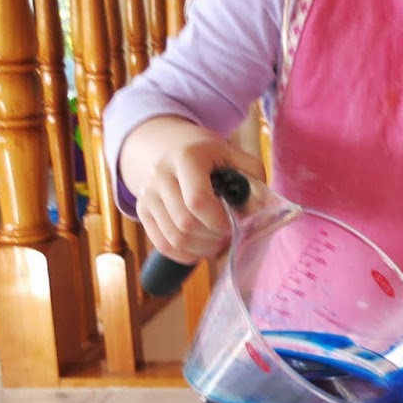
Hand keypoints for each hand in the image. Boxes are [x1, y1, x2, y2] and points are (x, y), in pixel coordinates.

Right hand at [123, 118, 262, 263]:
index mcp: (186, 157)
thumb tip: (260, 206)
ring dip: (201, 249)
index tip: (232, 224)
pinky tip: (200, 248)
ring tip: (217, 243)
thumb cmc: (210, 156)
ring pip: (174, 239)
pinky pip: (162, 245)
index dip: (218, 221)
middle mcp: (160, 175)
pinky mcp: (142, 210)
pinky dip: (185, 254)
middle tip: (227, 236)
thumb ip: (252, 175)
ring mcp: (147, 194)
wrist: (172, 147)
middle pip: (185, 223)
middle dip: (212, 238)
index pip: (197, 200)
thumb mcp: (233, 154)